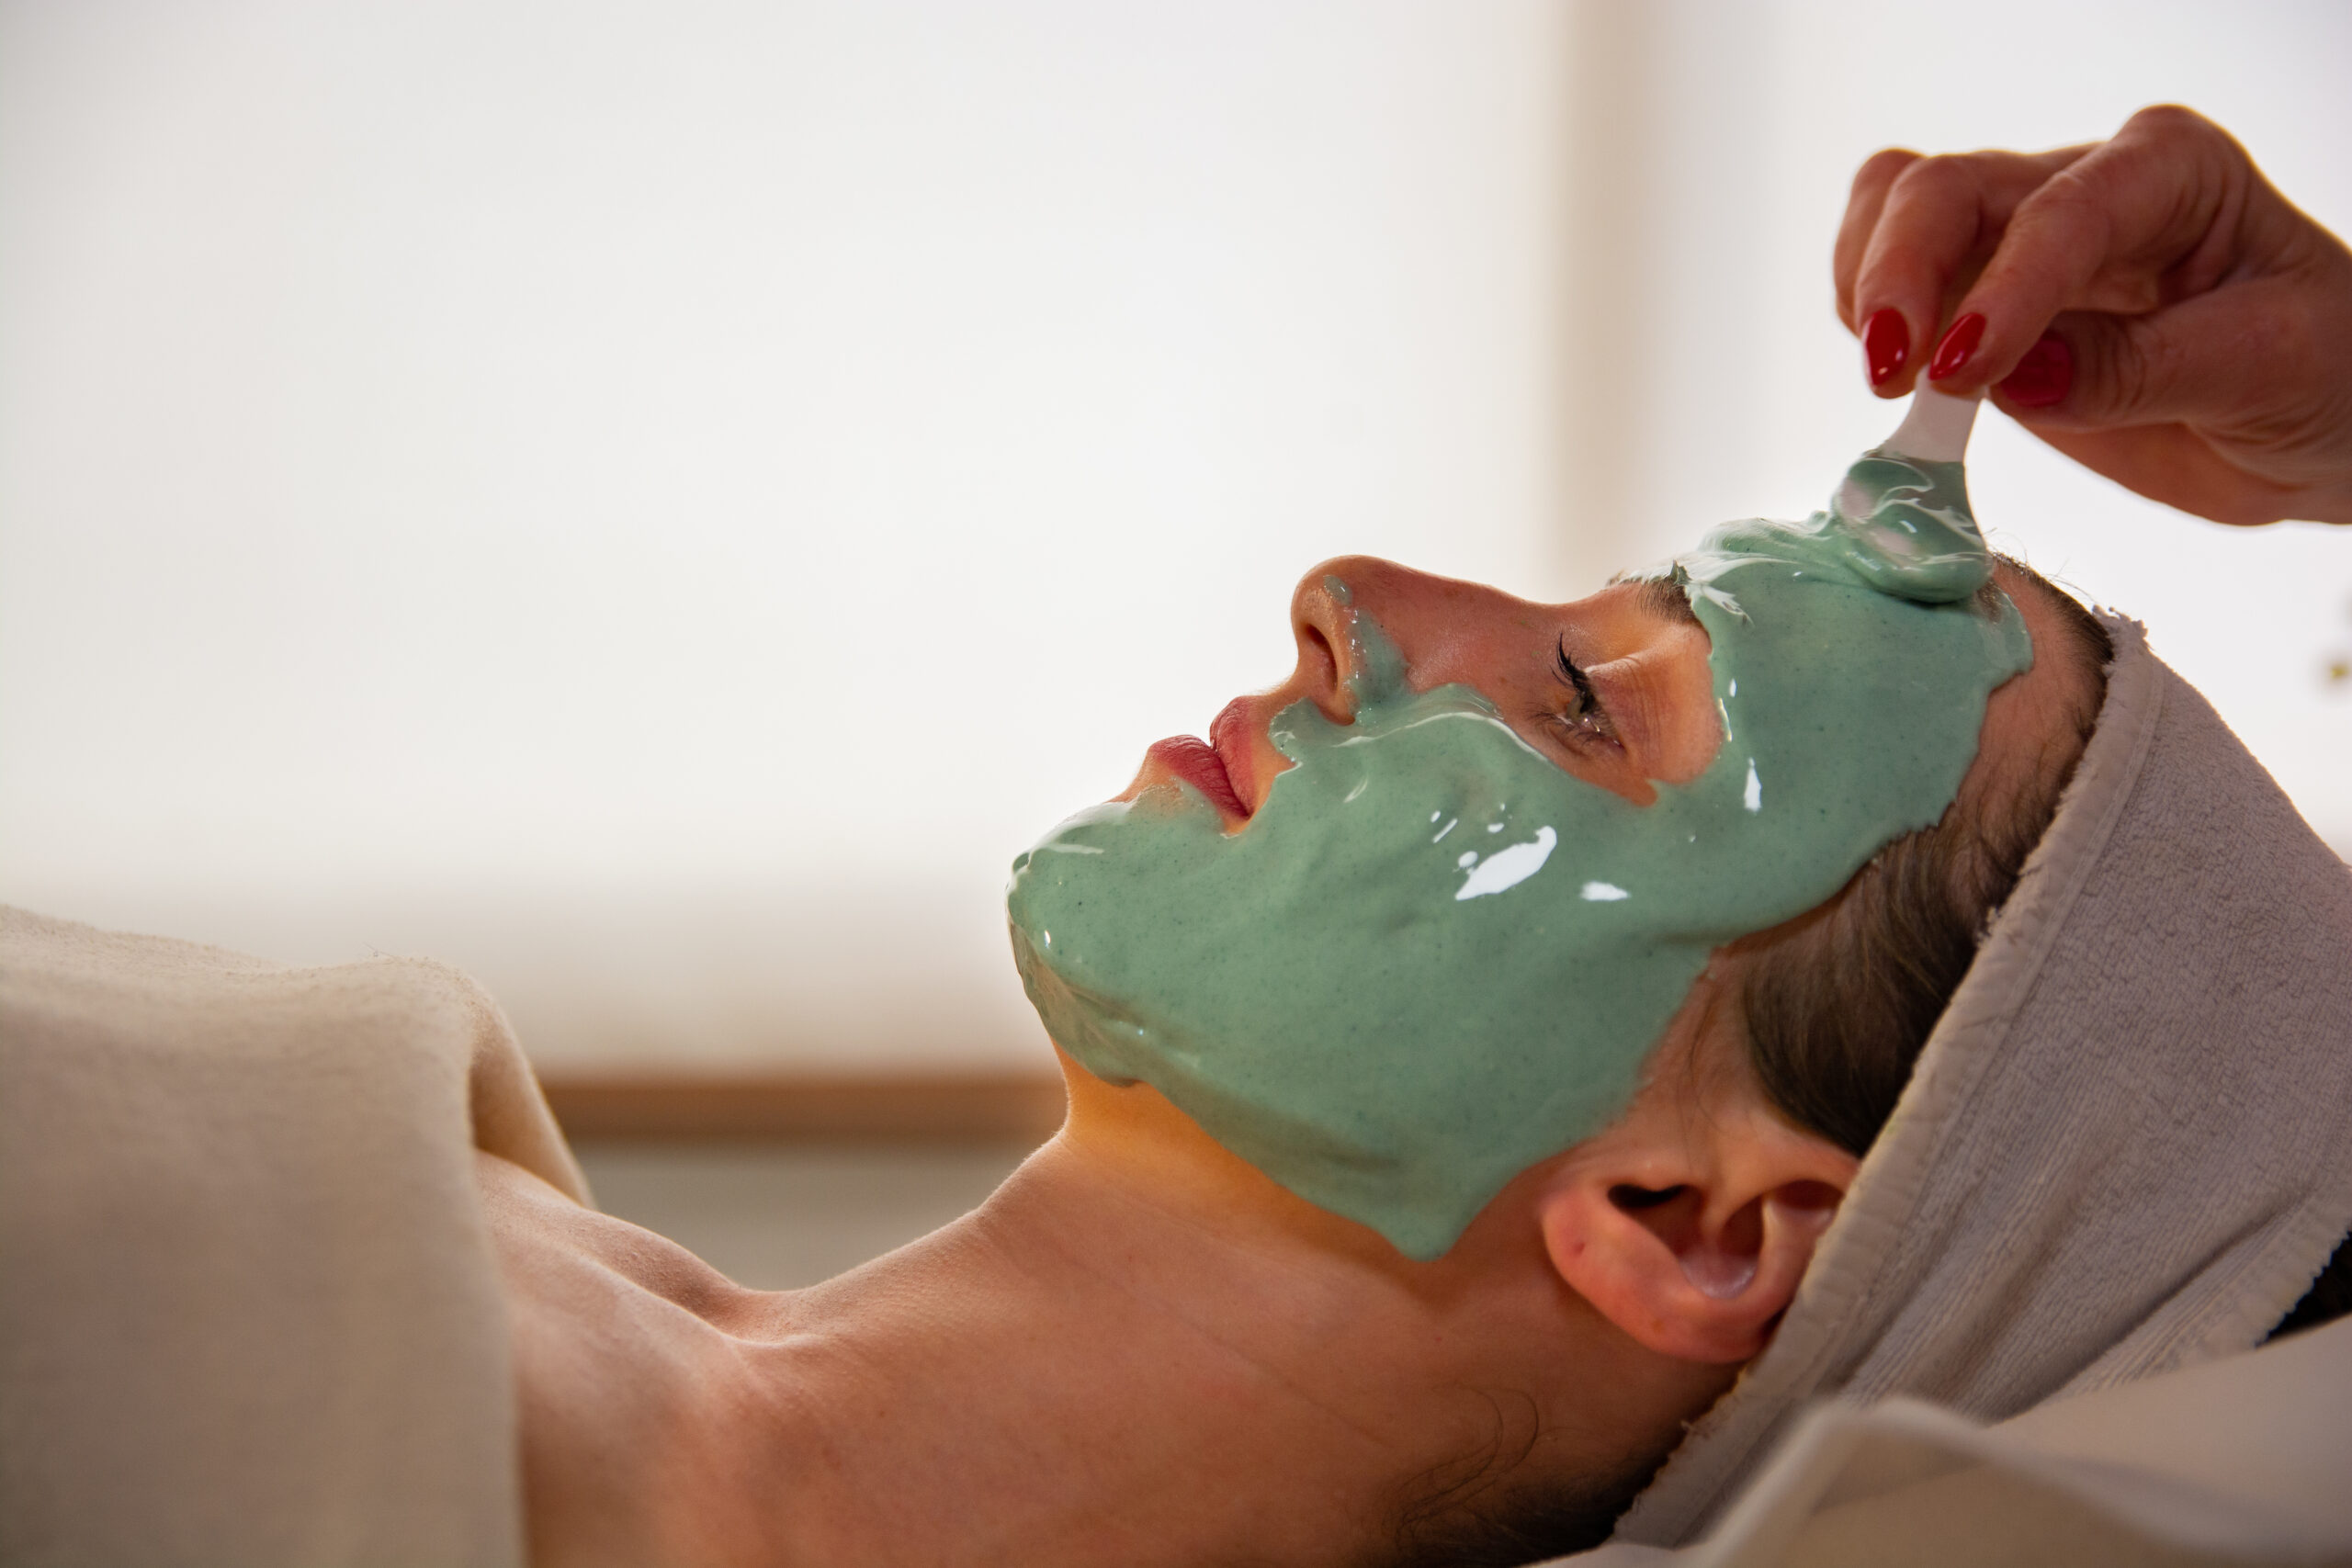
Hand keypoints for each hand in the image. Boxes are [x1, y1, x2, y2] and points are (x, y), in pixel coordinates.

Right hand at [1835, 105, 2351, 525]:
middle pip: (1944, 188)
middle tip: (1890, 376)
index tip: (1958, 377)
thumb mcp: (2264, 369)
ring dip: (1867, 289)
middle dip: (1899, 272)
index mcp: (2170, 172)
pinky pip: (1892, 283)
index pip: (2059, 215)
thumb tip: (2013, 377)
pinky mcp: (1979, 304)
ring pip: (1896, 209)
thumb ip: (2141, 369)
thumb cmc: (2321, 376)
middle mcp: (2084, 188)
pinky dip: (1867, 327)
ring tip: (1891, 379)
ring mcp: (2020, 244)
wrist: (2312, 425)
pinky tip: (1900, 388)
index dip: (2001, 292)